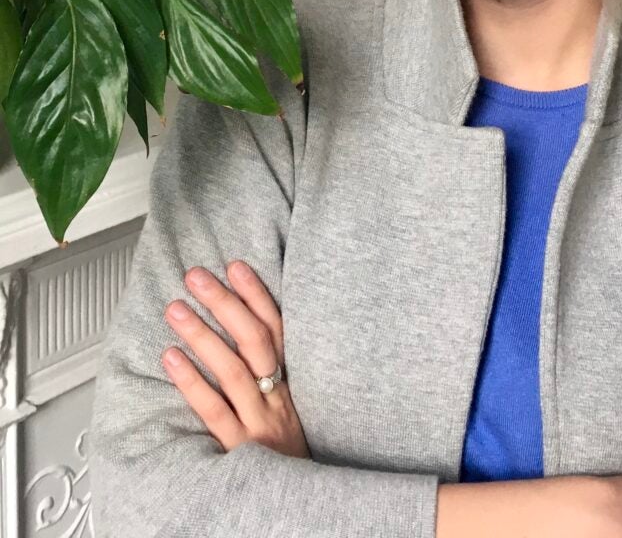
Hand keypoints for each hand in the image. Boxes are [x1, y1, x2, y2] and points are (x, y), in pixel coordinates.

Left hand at [162, 260, 309, 458]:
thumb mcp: (290, 406)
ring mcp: (261, 424)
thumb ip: (270, 373)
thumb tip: (239, 327)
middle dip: (226, 303)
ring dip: (203, 334)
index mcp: (293, 382)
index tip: (235, 265)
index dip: (258, 295)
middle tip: (196, 276)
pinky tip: (171, 358)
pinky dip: (192, 382)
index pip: (278, 328)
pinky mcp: (242, 451)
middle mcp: (280, 398)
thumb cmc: (285, 452)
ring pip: (234, 371)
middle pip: (256, 341)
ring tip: (176, 308)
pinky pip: (215, 411)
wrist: (302, 505)